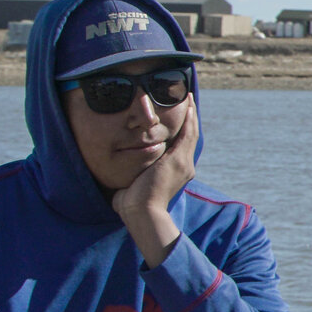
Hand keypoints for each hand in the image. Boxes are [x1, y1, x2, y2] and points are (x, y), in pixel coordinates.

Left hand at [112, 111, 195, 267]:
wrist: (142, 212)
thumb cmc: (133, 204)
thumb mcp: (134, 183)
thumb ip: (132, 173)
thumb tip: (119, 171)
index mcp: (176, 171)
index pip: (181, 145)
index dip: (182, 130)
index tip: (180, 117)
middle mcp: (184, 166)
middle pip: (190, 136)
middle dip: (190, 118)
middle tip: (188, 102)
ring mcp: (183, 162)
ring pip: (191, 133)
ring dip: (191, 114)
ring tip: (189, 99)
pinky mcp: (178, 159)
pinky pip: (187, 134)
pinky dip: (189, 120)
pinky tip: (188, 107)